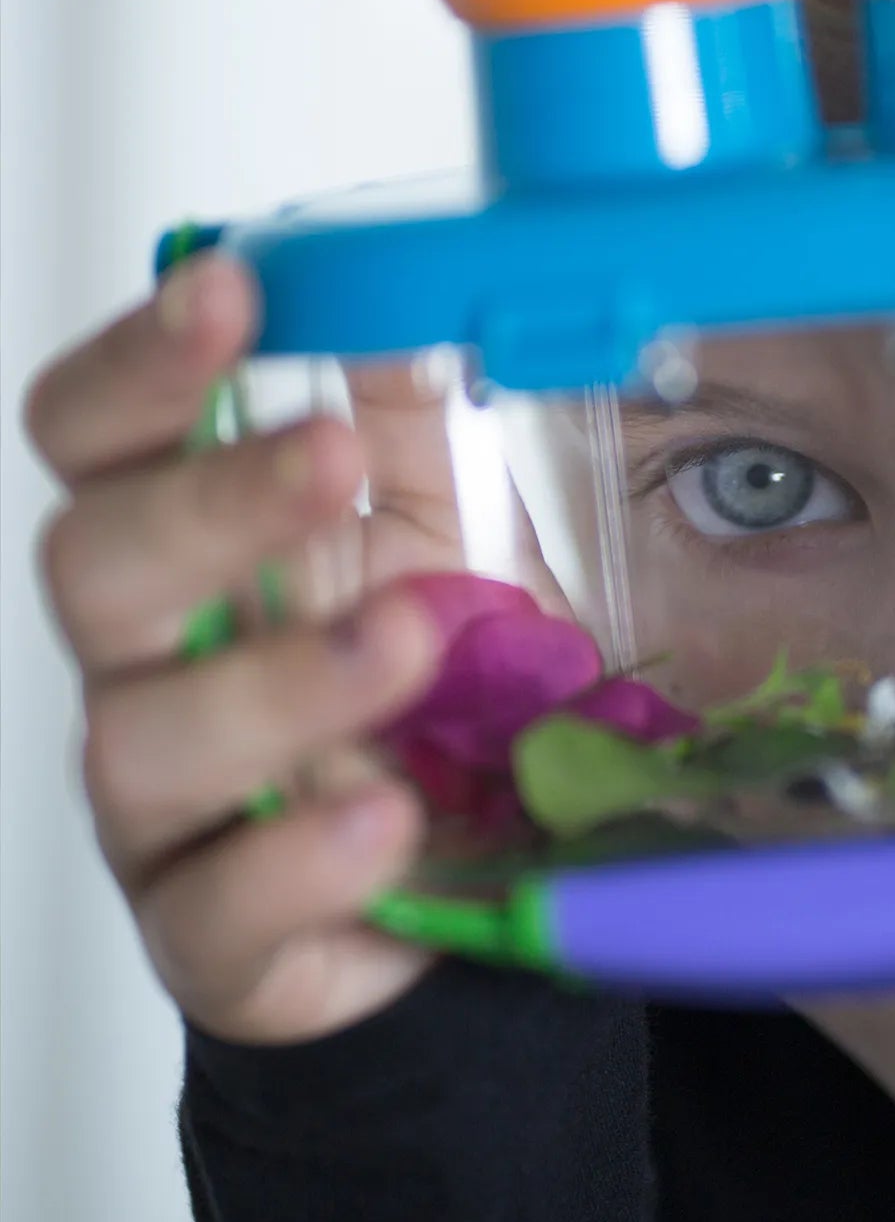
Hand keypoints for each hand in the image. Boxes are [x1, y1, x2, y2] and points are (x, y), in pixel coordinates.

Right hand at [24, 253, 442, 1041]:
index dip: (141, 363)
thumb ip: (417, 423)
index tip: (225, 287)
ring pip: (142, 738)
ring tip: (414, 636)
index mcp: (197, 547)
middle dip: (206, 504)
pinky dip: (300, 858)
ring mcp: (172, 810)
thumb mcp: (450, 529)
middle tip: (332, 454)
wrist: (476, 860)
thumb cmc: (435, 680)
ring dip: (278, 677)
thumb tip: (403, 296)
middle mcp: (153, 667)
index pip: (101, 439)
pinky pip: (215, 910)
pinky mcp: (218, 935)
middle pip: (92, 566)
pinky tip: (388, 813)